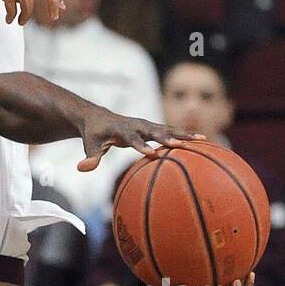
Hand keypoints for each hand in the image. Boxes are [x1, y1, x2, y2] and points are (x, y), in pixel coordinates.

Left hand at [77, 111, 201, 171]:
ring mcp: (146, 124)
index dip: (141, 145)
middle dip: (167, 137)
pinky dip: (185, 135)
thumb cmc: (94, 134)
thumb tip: (81, 169)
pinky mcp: (153, 127)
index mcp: (121, 129)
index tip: (152, 154)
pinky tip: (203, 142)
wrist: (99, 117)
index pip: (131, 138)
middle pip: (154, 130)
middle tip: (180, 144)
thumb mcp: (90, 145)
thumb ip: (89, 157)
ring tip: (202, 140)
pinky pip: (171, 131)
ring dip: (183, 134)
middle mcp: (136, 124)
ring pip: (167, 128)